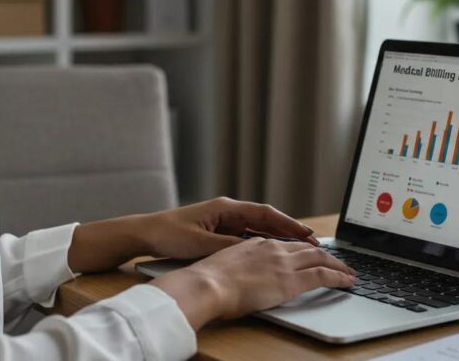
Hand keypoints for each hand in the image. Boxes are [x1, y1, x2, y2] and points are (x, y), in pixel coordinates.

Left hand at [140, 196, 319, 260]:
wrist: (146, 233)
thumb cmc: (170, 234)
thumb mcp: (201, 244)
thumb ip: (229, 246)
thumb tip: (254, 249)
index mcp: (226, 207)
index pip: (265, 213)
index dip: (288, 223)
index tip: (306, 233)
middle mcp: (227, 210)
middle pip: (266, 219)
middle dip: (289, 230)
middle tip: (312, 241)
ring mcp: (223, 220)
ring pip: (258, 227)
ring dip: (278, 237)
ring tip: (300, 247)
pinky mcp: (218, 230)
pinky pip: (246, 234)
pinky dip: (262, 241)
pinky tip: (273, 252)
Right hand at [150, 237, 355, 329]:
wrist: (207, 284)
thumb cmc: (208, 281)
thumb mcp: (224, 265)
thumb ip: (239, 266)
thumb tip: (240, 276)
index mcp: (257, 243)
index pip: (287, 244)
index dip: (303, 249)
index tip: (311, 253)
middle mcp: (274, 249)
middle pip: (308, 248)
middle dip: (326, 255)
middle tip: (338, 262)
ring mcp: (283, 263)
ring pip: (321, 258)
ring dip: (338, 265)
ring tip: (349, 272)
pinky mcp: (291, 281)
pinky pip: (323, 275)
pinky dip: (339, 276)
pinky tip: (347, 281)